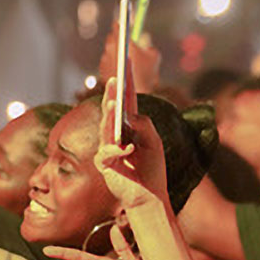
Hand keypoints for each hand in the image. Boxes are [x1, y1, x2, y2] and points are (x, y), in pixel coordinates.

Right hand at [94, 49, 168, 211]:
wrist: (149, 197)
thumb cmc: (152, 170)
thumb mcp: (154, 143)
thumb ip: (144, 126)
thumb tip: (129, 114)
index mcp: (130, 128)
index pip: (127, 101)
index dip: (126, 83)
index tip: (127, 62)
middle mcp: (116, 135)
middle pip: (111, 111)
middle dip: (112, 94)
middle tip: (115, 79)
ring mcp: (108, 148)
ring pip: (105, 128)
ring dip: (109, 115)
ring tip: (114, 103)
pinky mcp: (105, 164)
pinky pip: (106, 152)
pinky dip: (118, 150)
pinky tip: (127, 148)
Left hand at [98, 22, 161, 93]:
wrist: (135, 95)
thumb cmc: (146, 75)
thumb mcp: (155, 57)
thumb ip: (149, 47)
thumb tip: (146, 47)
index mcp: (122, 40)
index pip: (118, 25)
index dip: (123, 24)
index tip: (127, 24)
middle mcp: (110, 47)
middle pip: (113, 38)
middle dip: (121, 40)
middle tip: (130, 45)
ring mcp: (105, 58)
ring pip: (111, 51)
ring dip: (118, 54)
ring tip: (128, 62)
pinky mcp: (102, 70)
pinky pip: (108, 63)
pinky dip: (114, 65)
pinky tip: (123, 71)